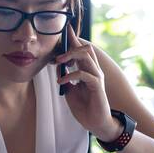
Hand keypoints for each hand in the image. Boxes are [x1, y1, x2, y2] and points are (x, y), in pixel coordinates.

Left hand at [53, 22, 115, 138]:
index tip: (64, 29)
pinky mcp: (97, 86)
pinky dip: (70, 75)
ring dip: (70, 56)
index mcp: (88, 70)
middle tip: (56, 54)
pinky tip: (61, 81)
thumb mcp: (69, 91)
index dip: (74, 38)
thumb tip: (57, 66)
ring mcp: (97, 76)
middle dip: (71, 45)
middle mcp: (94, 70)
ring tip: (58, 63)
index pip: (82, 50)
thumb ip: (65, 77)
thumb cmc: (84, 107)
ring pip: (86, 55)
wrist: (96, 123)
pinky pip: (83, 74)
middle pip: (86, 48)